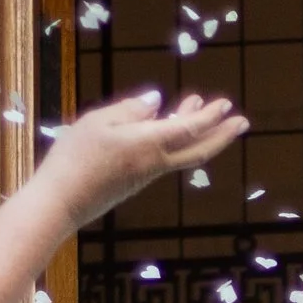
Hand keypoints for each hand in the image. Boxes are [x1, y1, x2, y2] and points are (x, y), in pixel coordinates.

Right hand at [39, 89, 251, 222]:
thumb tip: (156, 100)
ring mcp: (146, 175)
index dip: (210, 116)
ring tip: (199, 106)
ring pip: (182, 152)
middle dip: (222, 134)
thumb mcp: (98, 123)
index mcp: (149, 144)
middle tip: (242, 121)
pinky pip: (164, 157)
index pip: (189, 129)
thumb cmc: (74, 157)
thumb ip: (130, 110)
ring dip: (195, 130)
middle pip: (198, 150)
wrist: (61, 202)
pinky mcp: (135, 181)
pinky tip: (165, 123)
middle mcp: (155, 162)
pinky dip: (173, 138)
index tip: (227, 105)